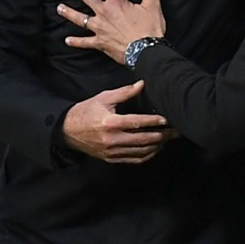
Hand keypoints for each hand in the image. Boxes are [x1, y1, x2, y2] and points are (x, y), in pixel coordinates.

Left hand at [58, 0, 165, 63]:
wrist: (145, 51)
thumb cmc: (149, 29)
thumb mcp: (152, 3)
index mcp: (116, 2)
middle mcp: (104, 13)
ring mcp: (100, 29)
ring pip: (80, 19)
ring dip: (69, 12)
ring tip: (60, 7)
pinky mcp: (100, 43)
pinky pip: (85, 42)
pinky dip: (76, 42)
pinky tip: (68, 40)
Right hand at [61, 81, 177, 163]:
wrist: (68, 131)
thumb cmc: (87, 111)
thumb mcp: (104, 98)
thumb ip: (125, 92)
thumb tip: (142, 83)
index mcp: (110, 122)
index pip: (137, 123)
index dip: (153, 121)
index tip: (167, 119)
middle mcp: (112, 139)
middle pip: (143, 140)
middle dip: (162, 135)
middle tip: (176, 131)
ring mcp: (112, 151)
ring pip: (141, 151)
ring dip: (158, 146)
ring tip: (169, 138)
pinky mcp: (112, 158)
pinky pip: (134, 159)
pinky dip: (147, 155)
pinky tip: (156, 148)